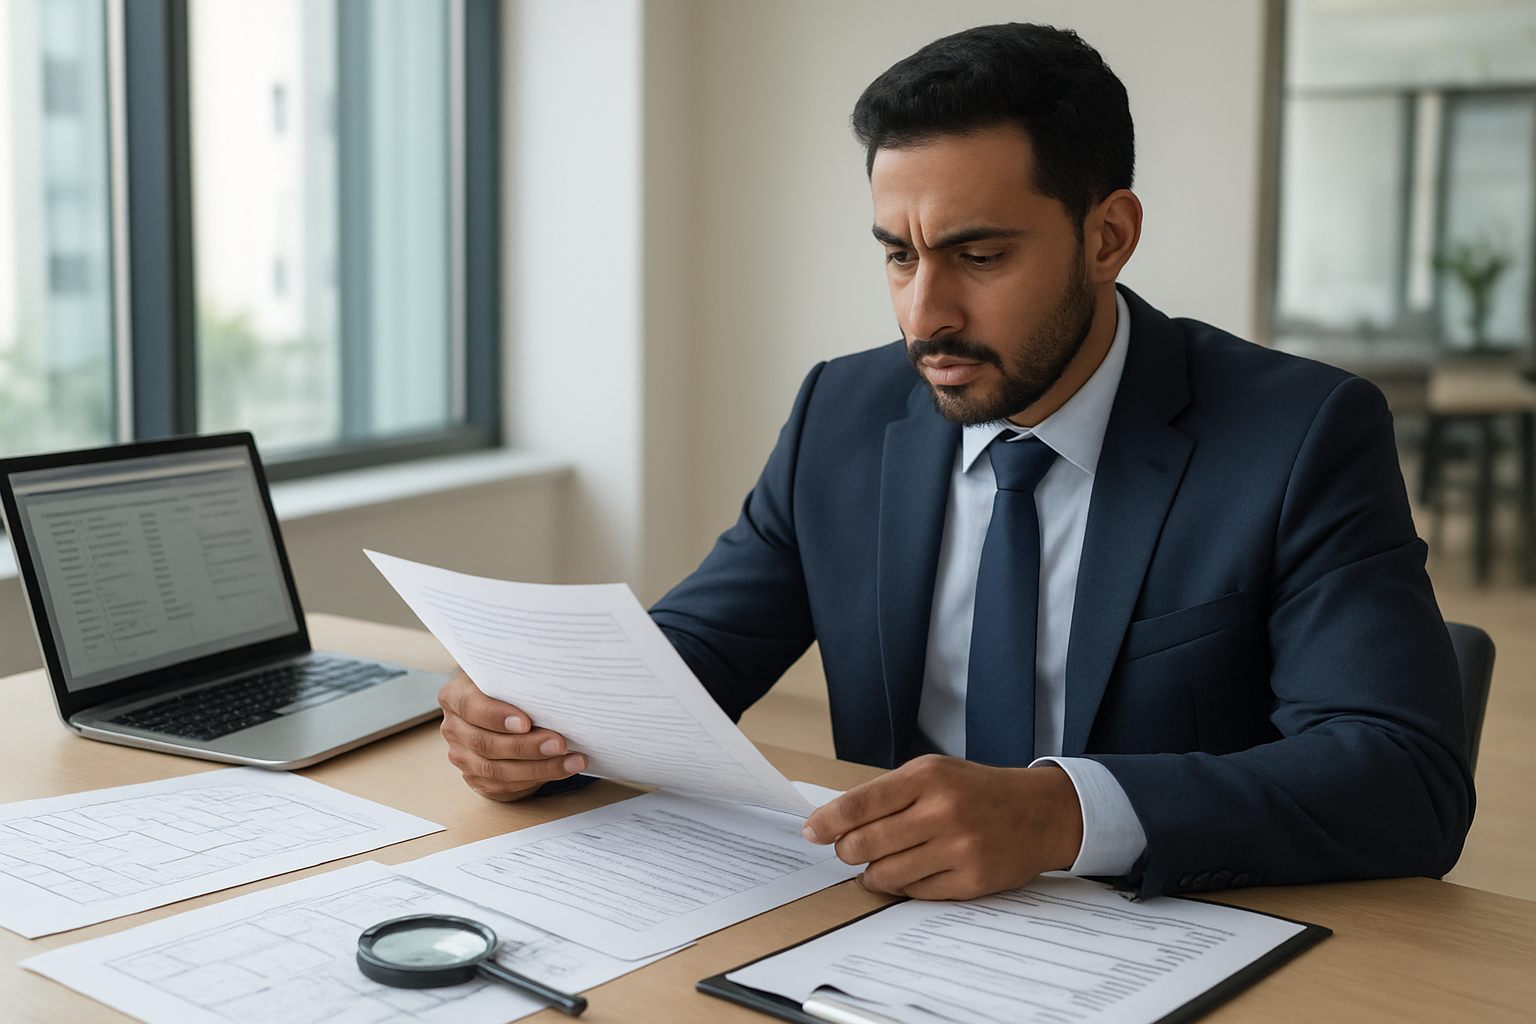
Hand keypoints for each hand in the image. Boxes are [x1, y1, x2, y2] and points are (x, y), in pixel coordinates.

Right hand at [437, 670, 587, 800]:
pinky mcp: (477, 778)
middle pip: (485, 744)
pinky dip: (536, 779)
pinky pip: (505, 786)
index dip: (497, 717)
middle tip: (559, 744)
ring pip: (496, 771)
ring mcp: (463, 757)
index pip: (470, 707)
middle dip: (526, 747)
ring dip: (539, 768)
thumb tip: (552, 689)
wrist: (496, 701)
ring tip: (571, 760)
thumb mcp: (506, 673)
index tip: (526, 723)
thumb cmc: (505, 683)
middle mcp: (453, 729)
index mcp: (454, 696)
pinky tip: (562, 769)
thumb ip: (518, 679)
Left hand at [801, 755, 1082, 899]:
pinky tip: (908, 873)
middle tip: (848, 851)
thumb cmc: (975, 791)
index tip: (813, 831)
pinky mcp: (971, 881)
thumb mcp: (933, 773)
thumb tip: (834, 823)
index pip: (860, 804)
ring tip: (876, 865)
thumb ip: (887, 794)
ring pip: (886, 874)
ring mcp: (958, 849)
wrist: (1039, 813)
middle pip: (865, 844)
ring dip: (871, 874)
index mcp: (928, 777)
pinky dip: (902, 886)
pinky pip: (914, 892)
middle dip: (846, 852)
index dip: (828, 822)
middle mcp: (942, 812)